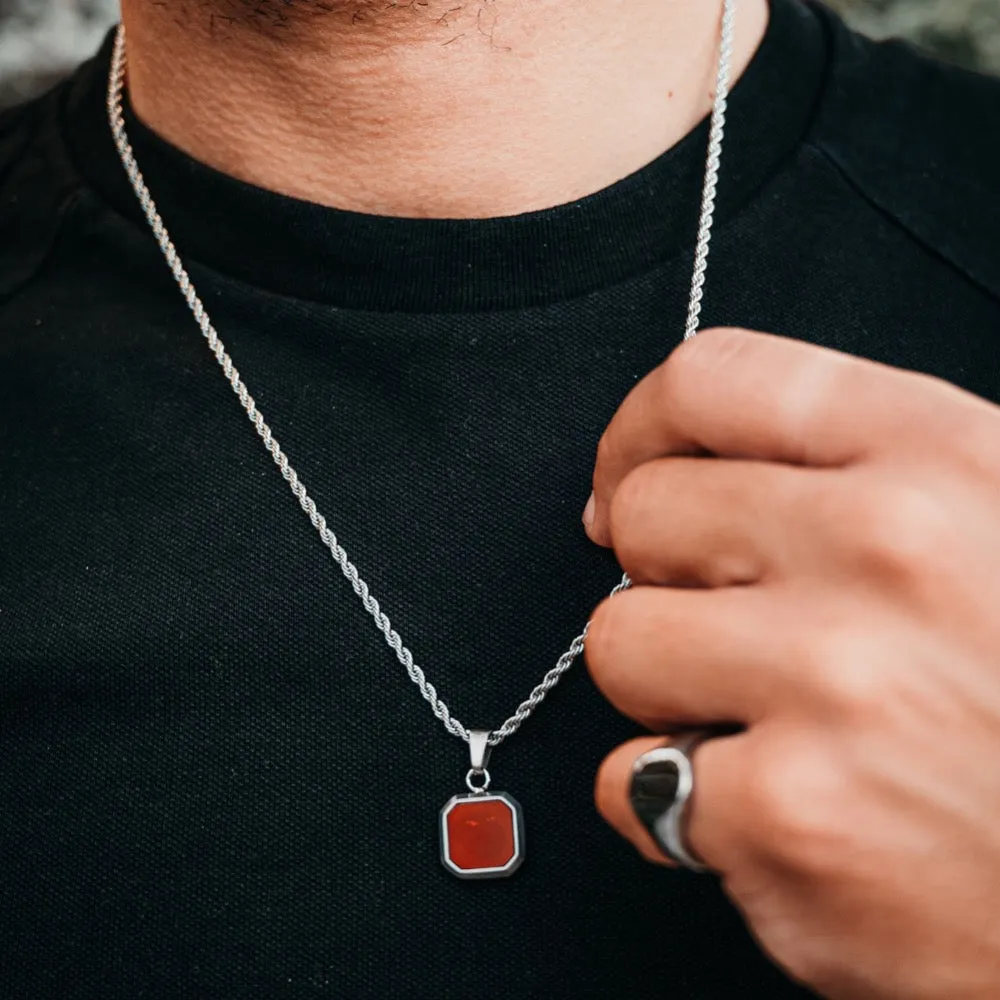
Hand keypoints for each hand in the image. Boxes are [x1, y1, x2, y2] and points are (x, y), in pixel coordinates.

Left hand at [583, 328, 999, 999]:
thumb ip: (873, 475)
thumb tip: (709, 462)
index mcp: (945, 460)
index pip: (713, 382)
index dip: (640, 431)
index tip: (627, 480)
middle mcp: (887, 554)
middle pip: (646, 514)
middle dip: (659, 574)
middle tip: (725, 624)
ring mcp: (832, 686)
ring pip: (619, 642)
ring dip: (664, 690)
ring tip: (759, 725)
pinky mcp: (789, 818)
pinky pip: (630, 782)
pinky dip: (672, 807)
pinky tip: (769, 813)